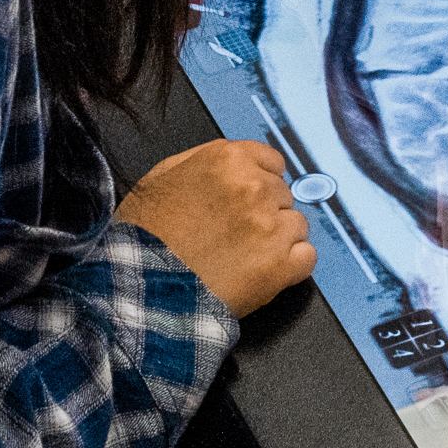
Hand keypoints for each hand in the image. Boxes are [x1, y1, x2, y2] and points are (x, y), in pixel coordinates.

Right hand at [115, 139, 314, 317]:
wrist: (141, 288)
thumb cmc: (144, 237)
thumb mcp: (163, 177)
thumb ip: (205, 161)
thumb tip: (236, 162)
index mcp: (228, 160)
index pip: (272, 162)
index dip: (259, 183)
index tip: (248, 201)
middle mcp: (254, 188)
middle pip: (283, 195)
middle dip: (264, 212)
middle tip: (235, 234)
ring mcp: (269, 227)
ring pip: (297, 225)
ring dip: (278, 240)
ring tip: (244, 256)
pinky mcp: (279, 267)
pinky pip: (307, 257)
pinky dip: (291, 267)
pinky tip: (264, 272)